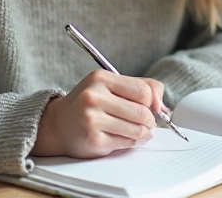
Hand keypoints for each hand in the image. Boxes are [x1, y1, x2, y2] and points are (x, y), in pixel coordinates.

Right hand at [33, 70, 167, 157]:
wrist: (58, 125)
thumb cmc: (90, 104)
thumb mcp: (110, 86)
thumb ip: (141, 87)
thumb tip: (163, 107)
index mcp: (100, 78)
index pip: (143, 90)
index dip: (152, 102)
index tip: (150, 107)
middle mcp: (94, 97)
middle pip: (142, 112)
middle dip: (149, 120)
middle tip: (145, 122)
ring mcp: (92, 119)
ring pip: (137, 130)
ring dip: (143, 133)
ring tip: (136, 131)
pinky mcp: (93, 140)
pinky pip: (126, 143)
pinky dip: (131, 142)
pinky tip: (123, 137)